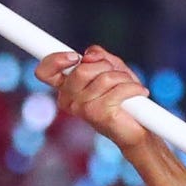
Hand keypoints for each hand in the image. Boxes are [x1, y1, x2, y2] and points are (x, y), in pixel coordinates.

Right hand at [33, 47, 153, 149]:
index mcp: (66, 89)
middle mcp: (69, 100)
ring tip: (131, 87)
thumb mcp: (111, 69)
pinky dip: (133, 87)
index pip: (45, 72)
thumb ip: (99, 57)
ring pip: (104, 78)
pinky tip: (140, 92)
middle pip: (82, 69)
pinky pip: (118, 89)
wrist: (138, 130)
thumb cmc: (123, 98)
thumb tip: (90, 55)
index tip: (75, 57)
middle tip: (118, 75)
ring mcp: (81, 109)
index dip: (55, 60)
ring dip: (123, 78)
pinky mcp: (98, 114)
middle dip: (106, 66)